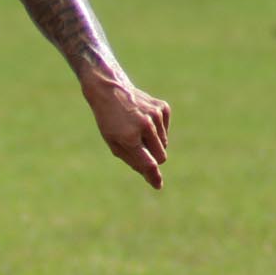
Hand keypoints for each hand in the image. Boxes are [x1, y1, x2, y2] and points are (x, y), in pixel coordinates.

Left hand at [84, 74, 171, 188]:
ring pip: (164, 144)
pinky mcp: (163, 108)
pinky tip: (143, 119)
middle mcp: (145, 126)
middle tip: (138, 147)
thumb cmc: (109, 121)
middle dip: (153, 157)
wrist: (110, 90)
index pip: (148, 162)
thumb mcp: (113, 142)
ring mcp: (156, 115)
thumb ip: (133, 160)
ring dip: (153, 142)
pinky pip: (166, 130)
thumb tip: (152, 177)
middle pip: (161, 156)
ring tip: (136, 129)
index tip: (157, 184)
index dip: (153, 175)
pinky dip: (157, 130)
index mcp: (129, 137)